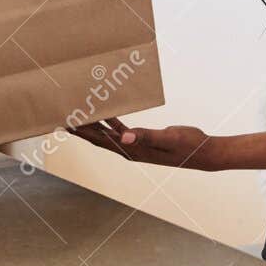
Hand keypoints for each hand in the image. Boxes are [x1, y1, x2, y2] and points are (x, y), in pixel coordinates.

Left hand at [68, 117, 217, 169]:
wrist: (203, 153)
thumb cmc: (188, 146)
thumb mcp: (168, 139)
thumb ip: (147, 137)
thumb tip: (124, 137)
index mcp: (132, 150)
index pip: (100, 140)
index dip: (81, 132)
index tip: (65, 124)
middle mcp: (129, 150)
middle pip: (98, 138)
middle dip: (80, 128)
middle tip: (62, 116)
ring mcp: (135, 146)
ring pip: (107, 134)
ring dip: (93, 125)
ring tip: (78, 113)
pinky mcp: (142, 141)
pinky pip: (121, 130)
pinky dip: (112, 122)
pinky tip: (107, 113)